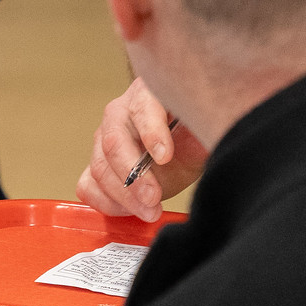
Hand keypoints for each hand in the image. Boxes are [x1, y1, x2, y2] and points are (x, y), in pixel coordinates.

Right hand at [76, 79, 206, 220]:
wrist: (184, 146)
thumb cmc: (193, 132)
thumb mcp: (205, 127)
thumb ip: (206, 127)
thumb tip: (217, 131)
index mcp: (147, 94)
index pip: (142, 108)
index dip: (152, 133)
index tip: (165, 157)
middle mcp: (120, 113)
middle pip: (114, 141)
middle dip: (133, 175)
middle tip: (154, 197)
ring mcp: (104, 140)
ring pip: (100, 167)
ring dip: (123, 195)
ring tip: (150, 210)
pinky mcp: (98, 166)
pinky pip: (88, 184)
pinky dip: (105, 202)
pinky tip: (130, 210)